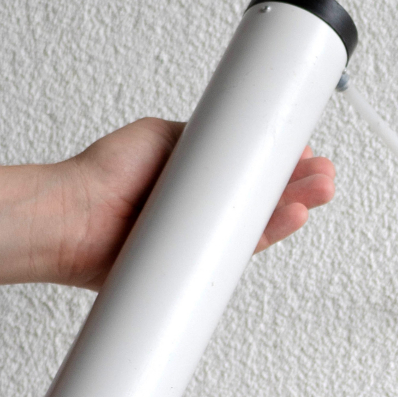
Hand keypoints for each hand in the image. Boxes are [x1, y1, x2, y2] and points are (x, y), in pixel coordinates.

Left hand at [49, 118, 336, 289]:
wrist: (74, 218)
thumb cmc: (103, 178)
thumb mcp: (163, 138)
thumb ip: (203, 137)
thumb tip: (240, 128)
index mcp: (197, 182)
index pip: (250, 175)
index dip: (281, 166)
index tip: (306, 154)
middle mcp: (201, 214)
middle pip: (261, 201)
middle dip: (297, 186)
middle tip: (323, 176)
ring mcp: (200, 242)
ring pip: (256, 226)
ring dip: (292, 208)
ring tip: (317, 193)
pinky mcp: (194, 268)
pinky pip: (236, 254)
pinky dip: (265, 235)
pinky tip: (290, 219)